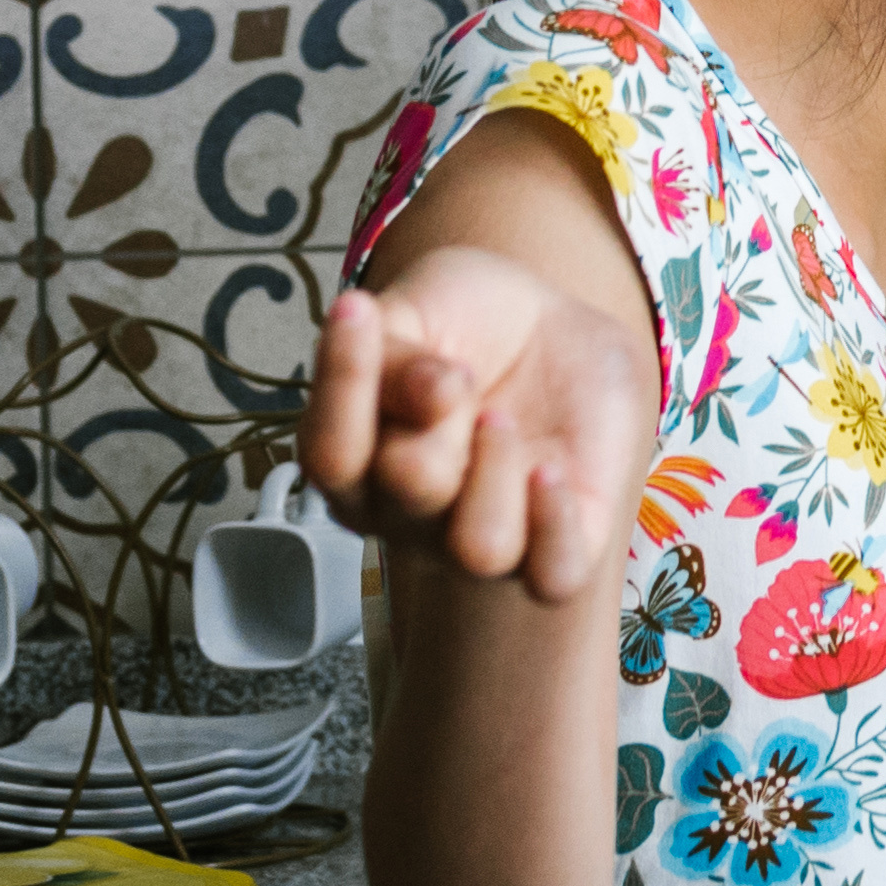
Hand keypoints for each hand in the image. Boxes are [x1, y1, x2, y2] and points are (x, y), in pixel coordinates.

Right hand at [300, 252, 654, 602]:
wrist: (555, 326)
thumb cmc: (467, 322)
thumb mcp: (417, 309)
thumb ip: (396, 352)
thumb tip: (425, 396)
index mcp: (354, 462)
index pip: (330, 453)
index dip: (345, 381)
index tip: (361, 309)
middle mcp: (406, 515)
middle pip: (408, 487)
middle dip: (441, 413)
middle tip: (460, 373)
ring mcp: (477, 537)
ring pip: (481, 548)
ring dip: (497, 470)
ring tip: (503, 419)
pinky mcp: (555, 545)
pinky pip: (554, 577)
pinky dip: (555, 526)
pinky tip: (551, 468)